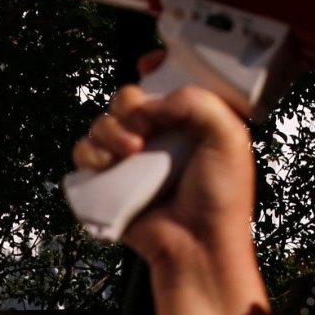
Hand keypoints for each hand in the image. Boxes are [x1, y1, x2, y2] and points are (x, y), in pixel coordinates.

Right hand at [72, 63, 260, 280]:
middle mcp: (161, 136)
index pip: (166, 82)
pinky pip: (85, 152)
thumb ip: (197, 101)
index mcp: (192, 121)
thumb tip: (150, 103)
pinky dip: (90, 153)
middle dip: (128, 106)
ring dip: (109, 130)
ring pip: (103, 122)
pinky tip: (107, 165)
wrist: (196, 246)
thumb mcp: (229, 137)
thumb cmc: (220, 198)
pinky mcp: (111, 179)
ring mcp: (134, 158)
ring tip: (128, 153)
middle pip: (127, 98)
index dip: (156, 69)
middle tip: (143, 130)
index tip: (150, 67)